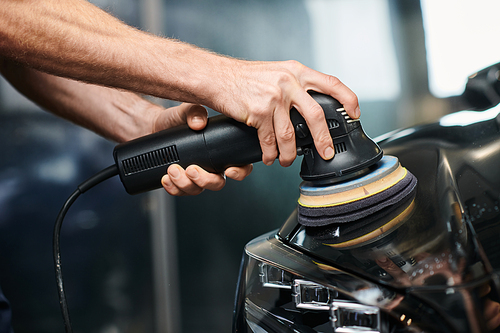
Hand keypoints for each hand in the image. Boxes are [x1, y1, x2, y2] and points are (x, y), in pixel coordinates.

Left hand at [154, 103, 252, 195]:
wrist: (155, 126)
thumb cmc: (176, 119)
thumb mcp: (186, 111)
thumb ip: (195, 112)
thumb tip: (198, 122)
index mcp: (221, 152)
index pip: (241, 166)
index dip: (239, 172)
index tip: (229, 170)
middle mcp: (212, 167)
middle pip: (217, 183)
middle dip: (204, 180)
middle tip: (191, 169)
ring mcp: (196, 177)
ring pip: (197, 190)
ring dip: (185, 183)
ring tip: (172, 169)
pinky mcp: (180, 182)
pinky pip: (180, 192)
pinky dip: (173, 188)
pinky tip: (165, 179)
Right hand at [213, 60, 359, 166]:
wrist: (217, 77)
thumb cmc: (245, 77)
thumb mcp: (277, 72)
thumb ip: (295, 85)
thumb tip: (311, 107)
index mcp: (297, 71)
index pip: (332, 83)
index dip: (348, 99)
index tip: (356, 114)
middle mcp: (288, 82)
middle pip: (316, 115)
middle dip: (323, 139)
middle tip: (327, 152)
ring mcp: (274, 97)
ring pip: (291, 134)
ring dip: (290, 153)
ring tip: (287, 160)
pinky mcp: (259, 112)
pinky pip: (269, 140)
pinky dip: (270, 153)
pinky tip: (270, 157)